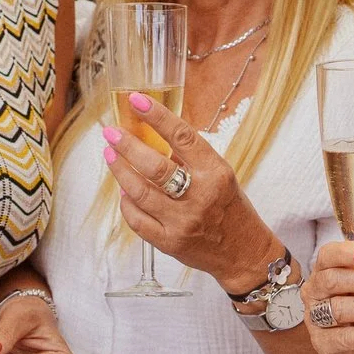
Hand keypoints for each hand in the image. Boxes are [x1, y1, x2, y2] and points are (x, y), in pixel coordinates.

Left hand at [99, 93, 282, 289]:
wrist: (243, 252)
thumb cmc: (230, 208)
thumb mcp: (220, 176)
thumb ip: (190, 159)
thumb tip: (152, 135)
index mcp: (215, 173)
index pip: (182, 137)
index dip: (157, 116)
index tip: (136, 101)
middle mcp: (199, 196)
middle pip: (155, 166)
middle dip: (127, 146)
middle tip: (111, 132)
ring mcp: (183, 222)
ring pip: (140, 193)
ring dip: (120, 171)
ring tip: (110, 155)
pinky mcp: (170, 243)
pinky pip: (138, 221)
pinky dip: (126, 204)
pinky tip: (123, 191)